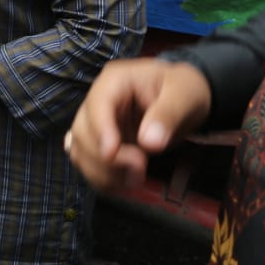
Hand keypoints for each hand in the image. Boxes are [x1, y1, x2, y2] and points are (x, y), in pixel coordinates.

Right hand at [66, 58, 211, 191]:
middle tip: (141, 168)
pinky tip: (128, 183)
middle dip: (106, 158)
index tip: (112, 153)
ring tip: (137, 180)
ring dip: (103, 173)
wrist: (184, 100)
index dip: (100, 130)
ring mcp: (96, 124)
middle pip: (82, 131)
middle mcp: (98, 102)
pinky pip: (89, 163)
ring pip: (80, 151)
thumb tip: (150, 143)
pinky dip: (104, 179)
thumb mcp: (185, 95)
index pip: (97, 105)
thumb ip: (168, 115)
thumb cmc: (183, 90)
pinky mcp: (100, 143)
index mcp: (114, 82)